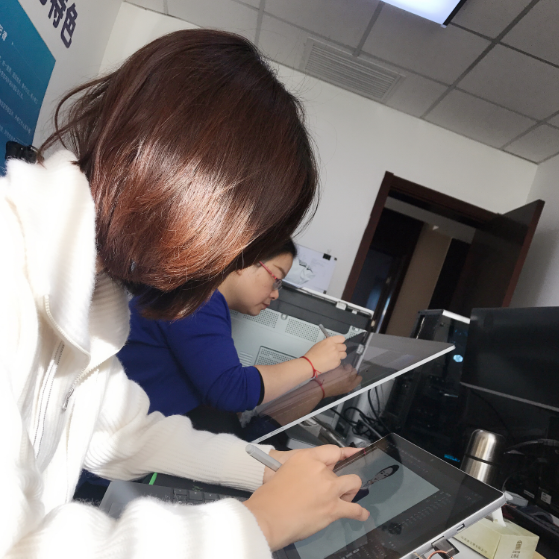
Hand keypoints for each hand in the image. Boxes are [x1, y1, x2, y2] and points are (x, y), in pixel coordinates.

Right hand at [244, 446, 368, 549]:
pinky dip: (359, 512)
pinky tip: (361, 514)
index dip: (343, 454)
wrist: (267, 517)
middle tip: (333, 489)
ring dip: (350, 491)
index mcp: (306, 458)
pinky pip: (353, 509)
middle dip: (340, 479)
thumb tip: (308, 479)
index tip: (351, 455)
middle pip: (343, 470)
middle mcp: (320, 470)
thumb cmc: (269, 497)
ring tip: (344, 499)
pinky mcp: (333, 508)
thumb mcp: (284, 471)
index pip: (333, 451)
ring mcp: (329, 489)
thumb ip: (301, 471)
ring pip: (353, 483)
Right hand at [304, 335, 346, 373]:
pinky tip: (331, 361)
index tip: (339, 343)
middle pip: (344, 346)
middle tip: (336, 350)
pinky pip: (340, 361)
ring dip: (340, 355)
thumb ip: (329, 342)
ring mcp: (337, 355)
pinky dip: (336, 361)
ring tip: (334, 357)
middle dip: (341, 348)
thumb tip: (333, 343)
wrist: (311, 364)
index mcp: (330, 341)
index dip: (340, 341)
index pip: (342, 338)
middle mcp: (335, 347)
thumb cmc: (313, 353)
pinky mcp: (337, 363)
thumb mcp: (320, 343)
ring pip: (344, 354)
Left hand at [321, 364, 361, 397]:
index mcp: (351, 386)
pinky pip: (342, 365)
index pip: (359, 378)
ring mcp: (346, 373)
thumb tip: (350, 378)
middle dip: (350, 370)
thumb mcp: (342, 390)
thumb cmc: (330, 390)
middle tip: (344, 371)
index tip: (351, 375)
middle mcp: (350, 379)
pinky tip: (334, 369)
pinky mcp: (340, 368)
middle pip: (355, 371)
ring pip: (349, 366)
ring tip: (338, 370)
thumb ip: (348, 384)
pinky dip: (339, 366)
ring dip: (345, 367)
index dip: (355, 376)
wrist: (320, 387)